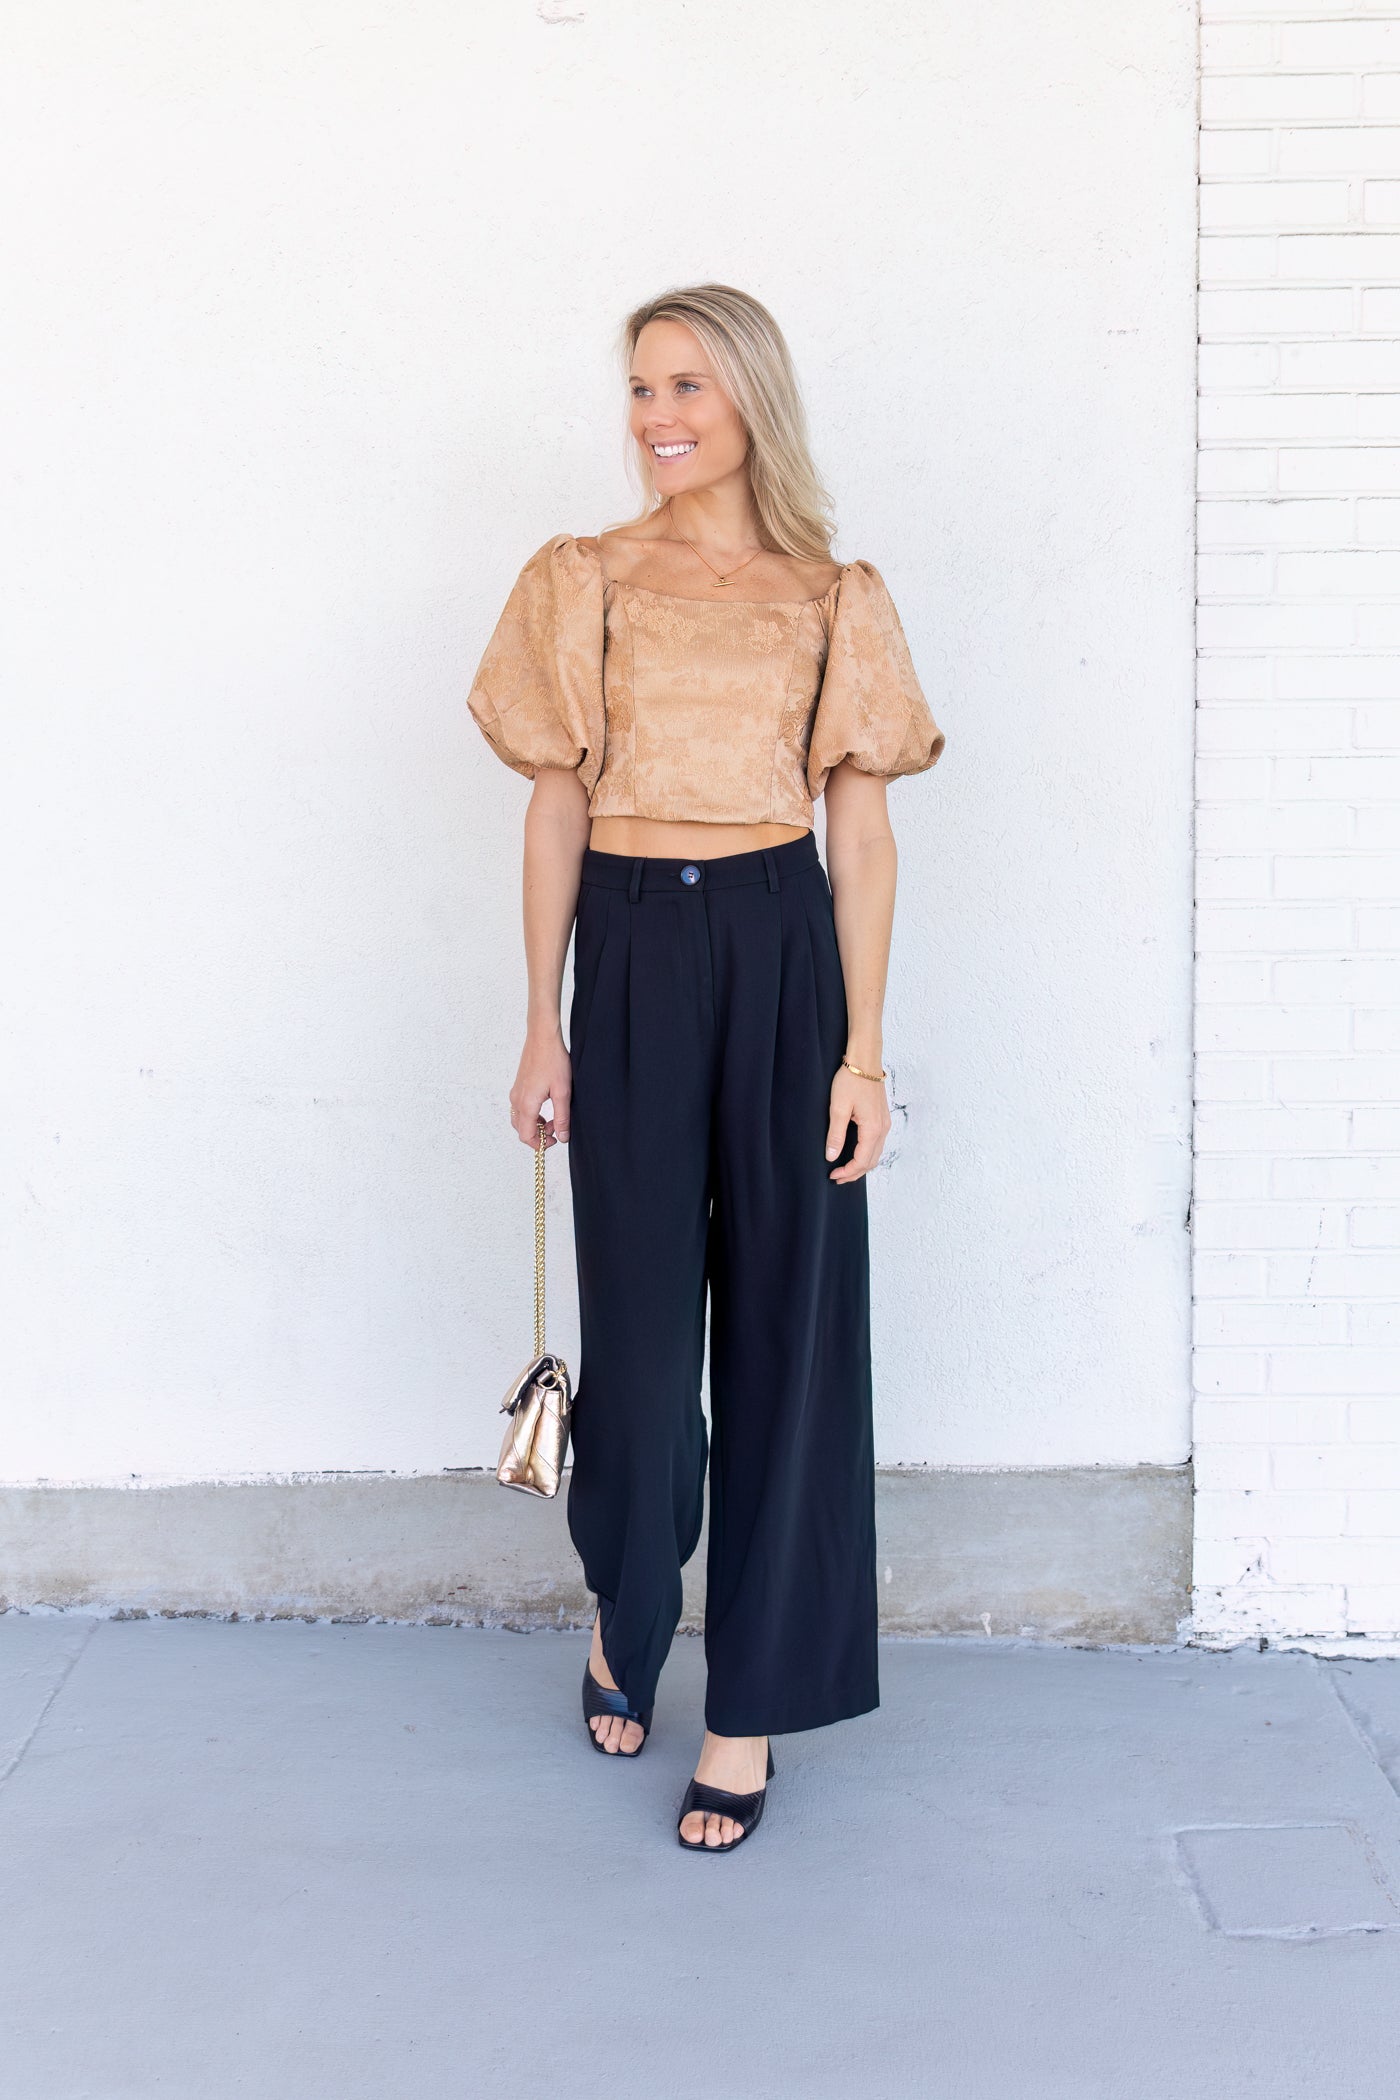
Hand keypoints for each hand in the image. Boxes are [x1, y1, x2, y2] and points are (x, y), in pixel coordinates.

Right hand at [510, 1026, 571, 1147]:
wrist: (543, 1037)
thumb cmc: (553, 1060)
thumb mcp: (563, 1092)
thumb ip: (561, 1118)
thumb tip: (562, 1137)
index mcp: (527, 1104)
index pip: (526, 1136)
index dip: (540, 1144)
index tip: (554, 1141)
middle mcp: (516, 1100)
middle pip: (521, 1129)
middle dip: (538, 1134)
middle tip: (556, 1129)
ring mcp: (516, 1092)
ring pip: (520, 1119)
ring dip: (535, 1124)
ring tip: (553, 1117)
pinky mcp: (518, 1086)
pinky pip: (520, 1108)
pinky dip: (531, 1114)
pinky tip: (546, 1105)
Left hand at [825, 1063, 890, 1183]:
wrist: (865, 1060)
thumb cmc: (851, 1080)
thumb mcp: (838, 1108)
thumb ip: (836, 1135)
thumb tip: (832, 1156)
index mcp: (872, 1128)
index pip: (862, 1161)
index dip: (848, 1172)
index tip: (833, 1175)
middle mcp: (882, 1128)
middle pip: (871, 1161)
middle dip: (855, 1173)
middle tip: (837, 1177)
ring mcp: (884, 1123)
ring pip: (875, 1153)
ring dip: (861, 1164)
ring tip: (845, 1168)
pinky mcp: (882, 1118)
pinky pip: (877, 1143)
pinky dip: (866, 1153)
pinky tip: (854, 1153)